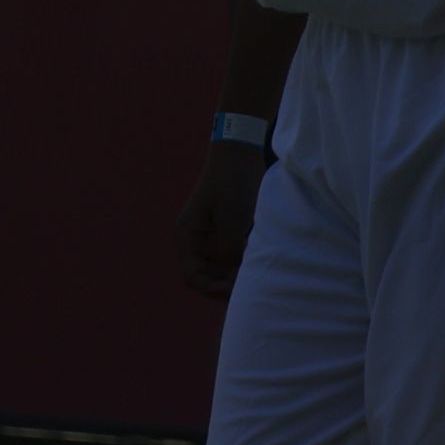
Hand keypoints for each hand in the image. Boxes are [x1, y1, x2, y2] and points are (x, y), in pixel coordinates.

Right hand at [178, 142, 272, 298]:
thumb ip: (229, 246)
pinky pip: (231, 255)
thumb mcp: (232, 216)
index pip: (192, 275)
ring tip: (254, 274)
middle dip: (225, 283)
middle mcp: (196, 240)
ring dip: (235, 274)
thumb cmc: (232, 182)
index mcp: (188, 235)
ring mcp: (211, 236)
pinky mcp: (227, 231)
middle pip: (207, 275)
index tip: (231, 289)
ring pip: (221, 267)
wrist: (240, 155)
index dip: (210, 287)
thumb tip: (233, 270)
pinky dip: (241, 261)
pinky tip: (256, 261)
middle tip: (248, 286)